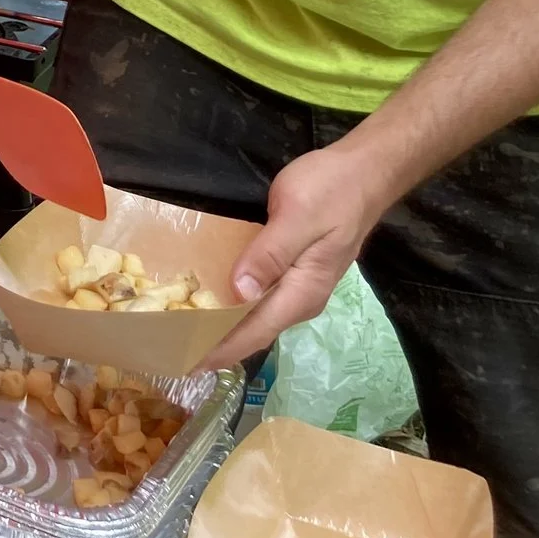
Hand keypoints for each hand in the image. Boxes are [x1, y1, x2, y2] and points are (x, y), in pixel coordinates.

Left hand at [200, 139, 392, 369]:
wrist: (364, 173)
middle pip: (254, 329)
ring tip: (184, 331)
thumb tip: (240, 293)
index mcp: (303, 291)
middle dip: (217, 343)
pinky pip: (260, 295)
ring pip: (256, 315)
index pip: (256, 331)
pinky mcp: (294, 269)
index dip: (222, 350)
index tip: (188, 364)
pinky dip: (234, 302)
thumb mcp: (298, 216)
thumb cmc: (331, 190)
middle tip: (174, 349)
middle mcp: (301, 297)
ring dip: (224, 325)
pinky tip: (210, 297)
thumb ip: (270, 255)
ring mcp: (299, 284)